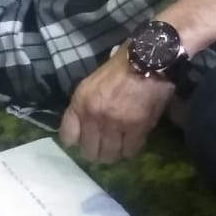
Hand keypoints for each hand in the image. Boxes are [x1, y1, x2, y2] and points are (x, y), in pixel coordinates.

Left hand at [59, 45, 173, 163]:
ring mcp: (114, 124)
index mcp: (81, 102)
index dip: (76, 143)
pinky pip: (130, 151)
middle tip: (105, 149)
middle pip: (90, 152)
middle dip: (97, 153)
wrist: (147, 59)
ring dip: (115, 154)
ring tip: (120, 149)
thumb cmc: (121, 66)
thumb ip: (86, 105)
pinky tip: (133, 144)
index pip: (68, 137)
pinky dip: (131, 150)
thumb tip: (87, 126)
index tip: (84, 141)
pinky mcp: (136, 128)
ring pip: (110, 155)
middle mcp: (94, 116)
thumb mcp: (93, 82)